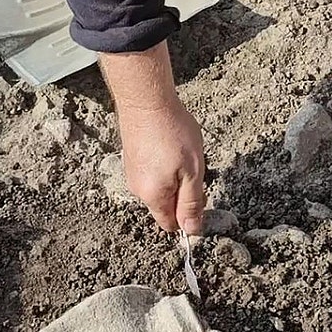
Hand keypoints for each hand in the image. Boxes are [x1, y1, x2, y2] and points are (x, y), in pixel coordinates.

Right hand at [99, 43, 205, 234]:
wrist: (146, 100)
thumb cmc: (173, 133)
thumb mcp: (193, 172)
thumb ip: (192, 203)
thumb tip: (192, 231)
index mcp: (154, 197)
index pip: (171, 225)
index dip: (188, 217)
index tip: (200, 196)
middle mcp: (138, 190)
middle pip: (166, 205)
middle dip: (182, 193)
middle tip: (193, 168)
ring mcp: (132, 173)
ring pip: (160, 187)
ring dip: (174, 176)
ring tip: (180, 152)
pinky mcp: (131, 158)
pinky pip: (152, 172)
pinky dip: (163, 164)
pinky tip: (168, 145)